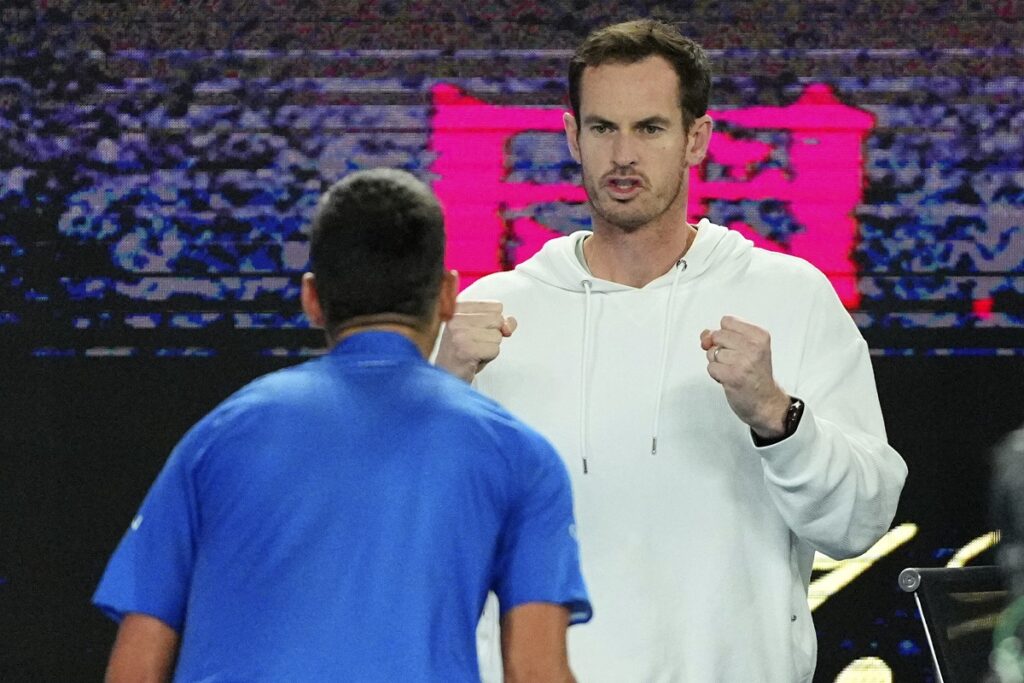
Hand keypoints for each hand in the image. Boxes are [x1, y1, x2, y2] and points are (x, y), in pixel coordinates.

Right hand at [435, 301, 516, 381]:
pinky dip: (489, 357)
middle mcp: (456, 318)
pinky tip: (474, 359)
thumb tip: (511, 322)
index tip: (476, 332)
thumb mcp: (479, 331)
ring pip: (497, 336)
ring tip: (474, 352)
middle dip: (492, 336)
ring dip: (490, 348)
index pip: (495, 306)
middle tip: (475, 344)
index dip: (493, 323)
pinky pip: (495, 350)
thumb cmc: (461, 353)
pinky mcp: (467, 350)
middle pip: (498, 320)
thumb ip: (498, 322)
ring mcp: (460, 334)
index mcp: (457, 308)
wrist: (446, 375)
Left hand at [700, 316, 790, 438]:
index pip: (726, 321)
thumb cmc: (756, 376)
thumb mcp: (747, 348)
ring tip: (734, 371)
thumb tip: (704, 335)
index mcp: (760, 336)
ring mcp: (743, 361)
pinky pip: (710, 367)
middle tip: (736, 362)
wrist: (767, 402)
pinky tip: (730, 379)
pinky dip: (716, 374)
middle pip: (717, 335)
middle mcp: (753, 347)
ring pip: (712, 352)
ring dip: (718, 363)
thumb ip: (723, 336)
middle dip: (720, 349)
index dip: (725, 335)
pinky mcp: (732, 376)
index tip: (737, 347)